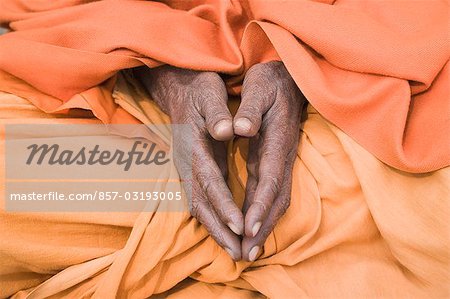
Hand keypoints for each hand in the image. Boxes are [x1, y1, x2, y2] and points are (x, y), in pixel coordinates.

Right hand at [134, 65, 243, 259]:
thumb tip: (225, 131)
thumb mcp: (209, 94)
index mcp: (193, 145)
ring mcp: (186, 168)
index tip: (240, 225)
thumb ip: (217, 113)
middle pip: (201, 202)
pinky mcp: (191, 171)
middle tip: (238, 252)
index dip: (224, 204)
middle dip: (219, 228)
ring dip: (215, 229)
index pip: (210, 180)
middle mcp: (186, 161)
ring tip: (233, 251)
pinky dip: (211, 219)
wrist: (180, 88)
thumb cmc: (199, 91)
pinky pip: (198, 199)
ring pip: (198, 205)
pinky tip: (223, 231)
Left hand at [234, 61, 305, 260]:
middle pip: (275, 198)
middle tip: (247, 253)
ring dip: (264, 226)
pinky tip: (253, 226)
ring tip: (250, 250)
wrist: (290, 78)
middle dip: (262, 226)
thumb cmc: (272, 82)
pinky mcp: (275, 162)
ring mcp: (280, 161)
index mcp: (275, 141)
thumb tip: (239, 129)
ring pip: (276, 199)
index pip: (269, 178)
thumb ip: (250, 110)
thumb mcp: (259, 88)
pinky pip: (272, 193)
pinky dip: (263, 213)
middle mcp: (281, 156)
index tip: (248, 227)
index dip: (259, 204)